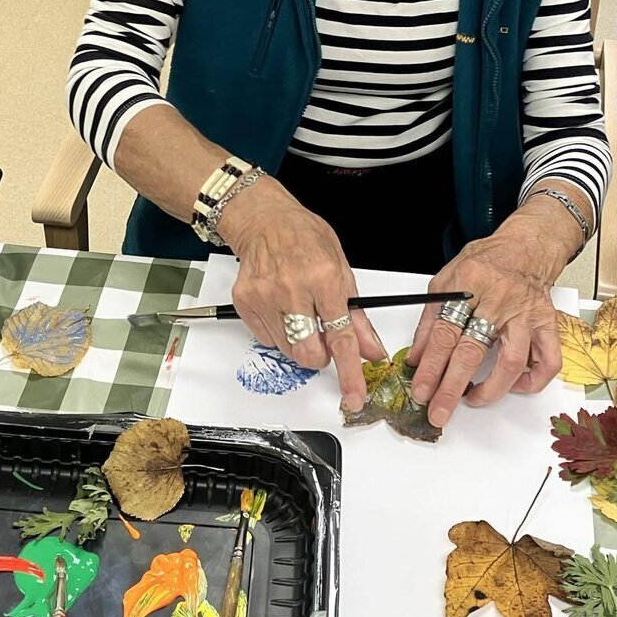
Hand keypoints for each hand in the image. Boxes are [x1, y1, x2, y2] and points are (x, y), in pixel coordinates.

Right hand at [217, 177, 384, 410]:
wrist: (264, 220)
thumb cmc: (305, 238)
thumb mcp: (341, 269)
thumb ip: (356, 315)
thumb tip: (370, 349)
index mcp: (323, 278)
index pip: (341, 336)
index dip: (350, 371)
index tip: (354, 395)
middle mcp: (292, 288)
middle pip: (309, 353)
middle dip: (320, 356)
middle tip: (322, 337)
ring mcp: (265, 296)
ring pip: (288, 349)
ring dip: (299, 342)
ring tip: (300, 312)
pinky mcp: (246, 302)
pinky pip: (268, 338)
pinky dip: (279, 331)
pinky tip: (281, 306)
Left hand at [409, 213, 567, 428]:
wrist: (526, 247)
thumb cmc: (486, 263)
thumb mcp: (445, 280)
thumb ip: (430, 320)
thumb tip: (416, 357)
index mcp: (469, 285)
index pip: (445, 333)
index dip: (430, 367)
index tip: (420, 390)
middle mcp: (499, 300)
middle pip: (472, 351)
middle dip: (451, 388)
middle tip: (439, 411)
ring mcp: (525, 314)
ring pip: (511, 362)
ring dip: (492, 390)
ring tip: (474, 400)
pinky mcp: (547, 324)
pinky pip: (548, 361)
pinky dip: (533, 381)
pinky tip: (515, 385)